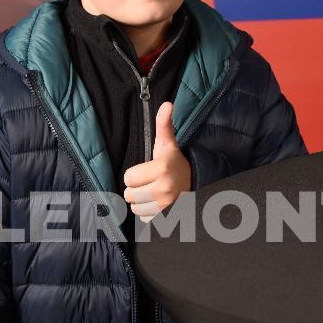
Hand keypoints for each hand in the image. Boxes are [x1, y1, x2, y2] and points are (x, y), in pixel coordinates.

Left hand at [123, 102, 191, 221]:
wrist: (194, 184)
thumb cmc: (174, 163)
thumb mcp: (167, 144)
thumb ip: (163, 124)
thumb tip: (167, 104)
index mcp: (161, 168)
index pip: (128, 178)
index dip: (135, 174)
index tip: (147, 171)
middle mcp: (164, 188)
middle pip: (129, 194)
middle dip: (136, 189)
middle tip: (150, 183)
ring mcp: (166, 205)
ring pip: (135, 208)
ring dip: (141, 202)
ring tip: (153, 193)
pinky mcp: (166, 218)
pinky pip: (143, 219)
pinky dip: (148, 213)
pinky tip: (157, 204)